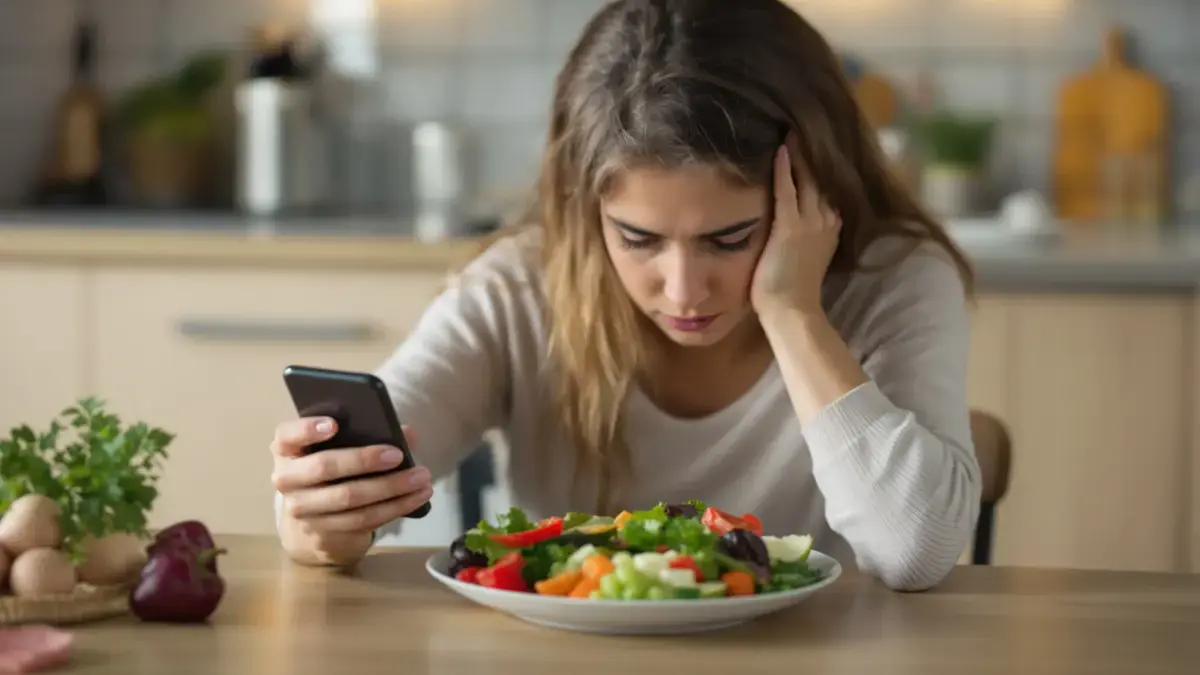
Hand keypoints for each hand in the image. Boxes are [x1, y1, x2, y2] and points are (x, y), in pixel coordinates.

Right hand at [270, 417, 432, 564]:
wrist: (312, 521)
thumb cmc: (330, 470)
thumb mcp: (337, 449)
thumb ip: (366, 434)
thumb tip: (407, 433)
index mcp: (287, 449)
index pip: (287, 435)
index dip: (308, 429)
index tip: (335, 424)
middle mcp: (287, 479)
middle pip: (324, 467)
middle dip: (363, 460)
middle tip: (397, 455)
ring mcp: (303, 510)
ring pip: (349, 498)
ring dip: (391, 488)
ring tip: (421, 477)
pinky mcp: (324, 532)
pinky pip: (363, 519)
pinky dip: (395, 507)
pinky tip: (417, 496)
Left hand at [751, 138, 841, 317]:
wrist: (792, 311)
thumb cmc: (791, 289)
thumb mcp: (803, 253)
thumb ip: (802, 233)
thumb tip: (791, 222)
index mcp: (831, 225)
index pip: (825, 185)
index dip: (818, 162)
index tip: (809, 139)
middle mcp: (827, 219)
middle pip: (820, 175)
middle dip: (811, 150)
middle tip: (800, 122)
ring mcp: (810, 223)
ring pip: (807, 177)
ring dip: (798, 152)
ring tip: (790, 127)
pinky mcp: (790, 228)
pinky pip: (787, 190)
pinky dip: (784, 169)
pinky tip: (779, 149)